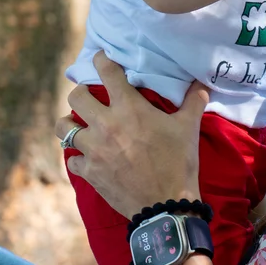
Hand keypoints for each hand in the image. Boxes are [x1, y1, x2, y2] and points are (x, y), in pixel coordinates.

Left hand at [56, 53, 206, 217]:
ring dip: (70, 125)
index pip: (107, 72)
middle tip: (91, 99)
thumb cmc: (178, 163)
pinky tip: (88, 157)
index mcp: (128, 108)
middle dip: (81, 94)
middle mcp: (105, 124)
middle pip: (75, 97)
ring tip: (80, 126)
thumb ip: (193, 101)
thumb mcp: (188, 128)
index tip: (101, 58)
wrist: (165, 206)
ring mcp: (93, 149)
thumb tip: (202, 81)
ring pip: (63, 128)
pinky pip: (72, 159)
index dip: (101, 60)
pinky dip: (78, 157)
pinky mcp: (89, 172)